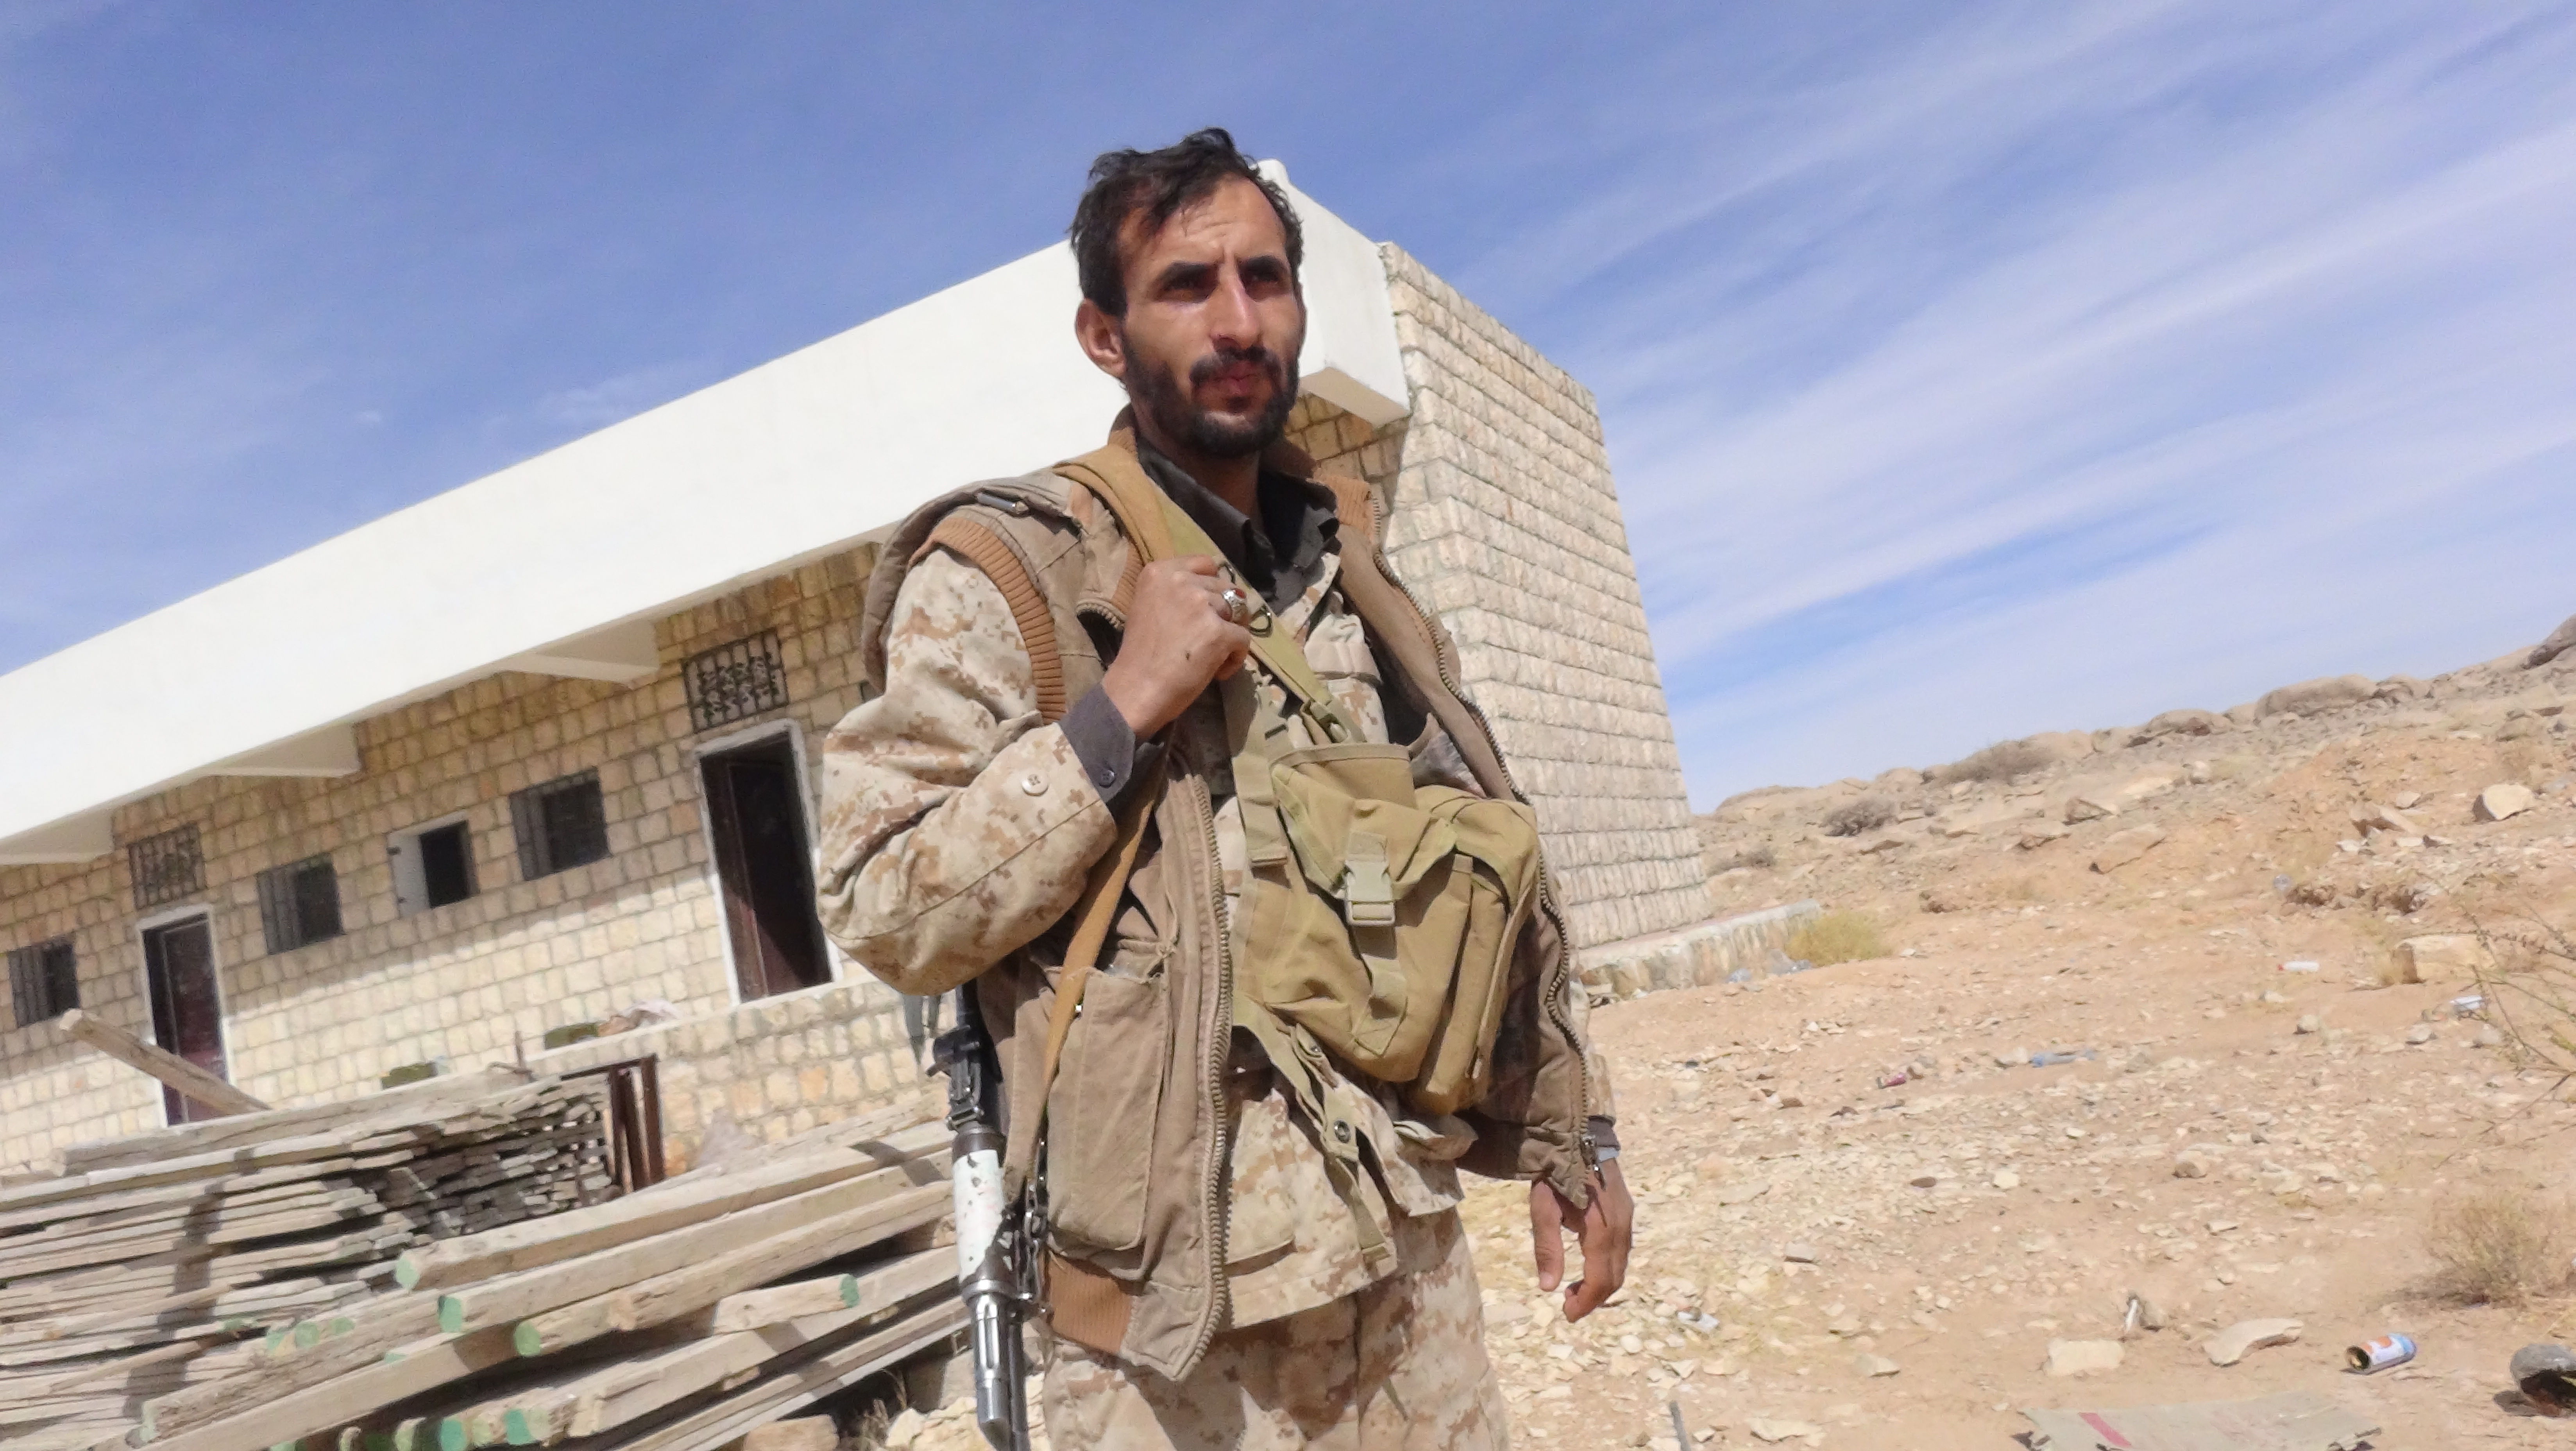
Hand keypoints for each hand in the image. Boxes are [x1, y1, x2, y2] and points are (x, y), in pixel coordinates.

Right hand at [1101, 556, 1252, 736]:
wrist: (1136, 690)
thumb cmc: (1140, 655)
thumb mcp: (1148, 607)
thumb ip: (1175, 594)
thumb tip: (1212, 593)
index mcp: (1160, 572)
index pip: (1205, 564)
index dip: (1212, 587)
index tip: (1206, 609)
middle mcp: (1181, 580)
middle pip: (1225, 589)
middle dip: (1223, 614)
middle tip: (1207, 640)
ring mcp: (1201, 604)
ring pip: (1238, 613)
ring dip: (1230, 635)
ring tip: (1212, 658)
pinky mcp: (1219, 631)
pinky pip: (1244, 639)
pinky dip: (1236, 658)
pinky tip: (1217, 672)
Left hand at [1529, 1159, 1631, 1321]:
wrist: (1580, 1136)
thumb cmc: (1556, 1172)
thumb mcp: (1543, 1209)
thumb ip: (1547, 1248)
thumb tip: (1548, 1288)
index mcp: (1601, 1232)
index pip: (1600, 1281)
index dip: (1585, 1303)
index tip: (1566, 1315)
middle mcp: (1621, 1230)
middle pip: (1614, 1278)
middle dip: (1593, 1298)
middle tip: (1568, 1305)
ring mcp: (1627, 1220)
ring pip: (1620, 1265)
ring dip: (1601, 1283)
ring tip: (1575, 1289)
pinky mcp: (1626, 1212)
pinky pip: (1622, 1250)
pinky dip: (1607, 1267)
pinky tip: (1588, 1264)